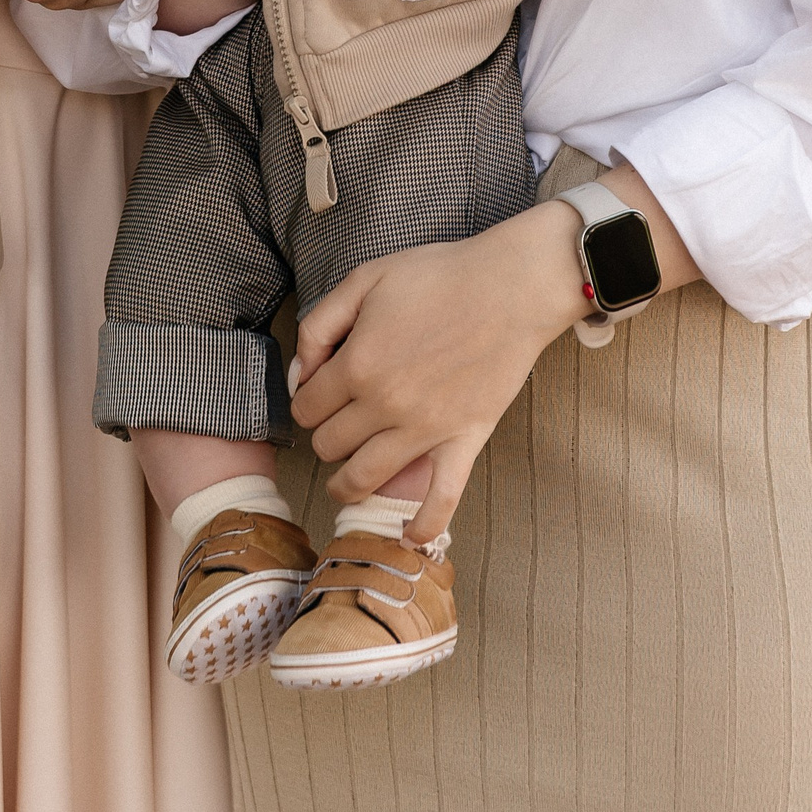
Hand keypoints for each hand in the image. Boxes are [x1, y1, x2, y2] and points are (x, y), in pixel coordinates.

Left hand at [288, 202, 591, 543]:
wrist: (511, 287)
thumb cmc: (440, 276)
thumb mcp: (366, 279)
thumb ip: (321, 324)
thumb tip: (301, 371)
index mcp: (357, 364)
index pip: (306, 408)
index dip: (307, 402)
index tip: (319, 394)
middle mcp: (384, 404)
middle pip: (329, 445)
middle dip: (326, 435)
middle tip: (340, 421)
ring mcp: (424, 429)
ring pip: (364, 479)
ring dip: (346, 484)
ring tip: (346, 479)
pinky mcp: (463, 441)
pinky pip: (440, 500)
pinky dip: (421, 526)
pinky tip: (407, 536)